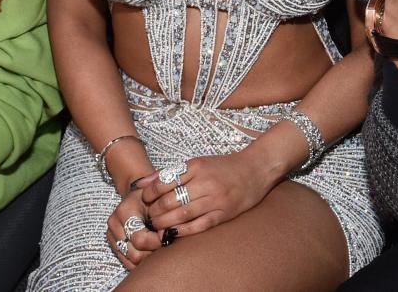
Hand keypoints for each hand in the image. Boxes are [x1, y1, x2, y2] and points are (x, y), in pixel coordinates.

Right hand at [105, 189, 164, 269]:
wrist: (140, 196)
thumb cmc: (152, 197)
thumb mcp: (158, 198)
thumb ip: (163, 214)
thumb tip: (170, 233)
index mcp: (124, 211)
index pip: (140, 239)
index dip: (157, 242)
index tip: (168, 237)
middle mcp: (114, 224)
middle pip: (134, 254)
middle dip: (152, 252)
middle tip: (164, 245)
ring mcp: (112, 235)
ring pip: (131, 260)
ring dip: (147, 258)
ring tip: (157, 248)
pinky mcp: (113, 244)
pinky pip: (126, 262)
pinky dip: (140, 262)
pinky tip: (149, 252)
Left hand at [141, 151, 275, 238]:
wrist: (255, 170)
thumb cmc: (223, 167)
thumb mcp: (196, 163)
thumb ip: (169, 174)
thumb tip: (141, 184)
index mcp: (196, 167)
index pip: (165, 182)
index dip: (151, 194)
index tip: (145, 201)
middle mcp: (205, 182)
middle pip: (172, 200)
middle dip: (155, 212)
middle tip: (147, 218)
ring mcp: (216, 199)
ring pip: (183, 214)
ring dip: (165, 223)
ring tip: (156, 227)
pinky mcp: (224, 213)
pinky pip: (200, 225)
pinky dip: (184, 231)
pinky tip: (172, 234)